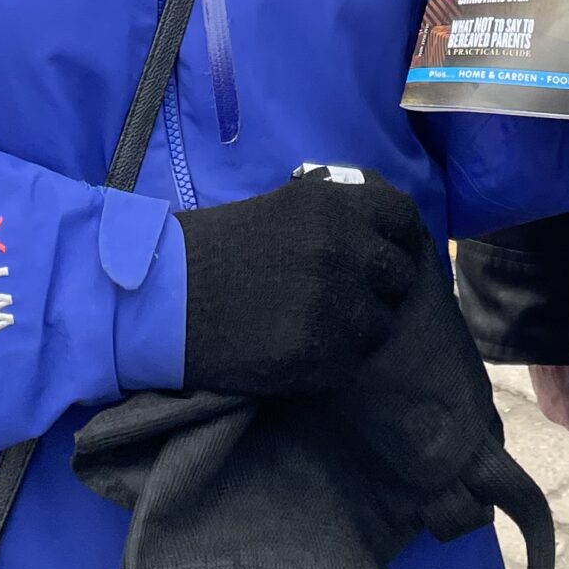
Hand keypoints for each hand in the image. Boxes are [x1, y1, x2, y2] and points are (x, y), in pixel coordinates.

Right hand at [179, 170, 424, 396]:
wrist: (164, 298)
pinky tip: (302, 347)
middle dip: (381, 286)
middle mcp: (344, 252)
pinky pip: (353, 362)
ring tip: (321, 324)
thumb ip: (338, 215)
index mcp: (334, 207)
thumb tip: (382, 230)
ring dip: (359, 327)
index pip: (403, 219)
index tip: (388, 251)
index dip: (400, 238)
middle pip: (399, 276)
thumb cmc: (218, 247)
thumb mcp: (285, 206)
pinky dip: (335, 360)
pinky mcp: (320, 358)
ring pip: (381, 325)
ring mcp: (335, 308)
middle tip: (353, 294)